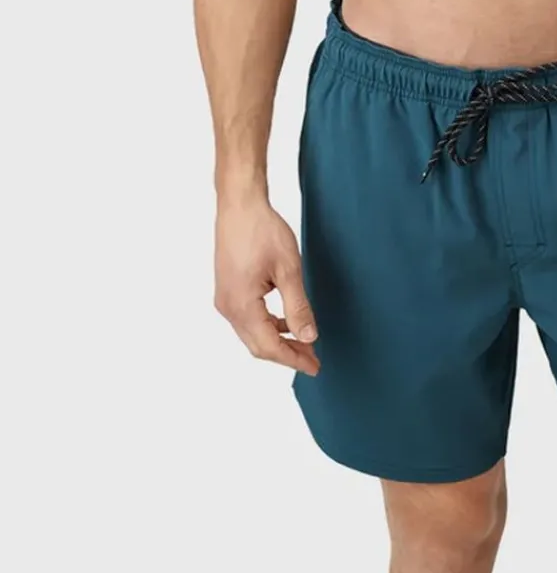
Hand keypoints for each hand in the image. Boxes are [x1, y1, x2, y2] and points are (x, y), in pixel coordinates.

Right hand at [213, 197, 319, 376]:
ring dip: (277, 339)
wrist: (239, 205)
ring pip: (252, 333)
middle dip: (287, 353)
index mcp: (241, 306)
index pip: (268, 347)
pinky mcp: (227, 289)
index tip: (314, 367)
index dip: (293, 359)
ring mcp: (225, 299)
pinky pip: (247, 319)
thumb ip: (298, 307)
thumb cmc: (262, 230)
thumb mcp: (288, 269)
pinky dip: (267, 325)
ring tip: (304, 340)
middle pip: (257, 345)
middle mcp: (228, 308)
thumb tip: (309, 337)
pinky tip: (285, 320)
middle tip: (313, 358)